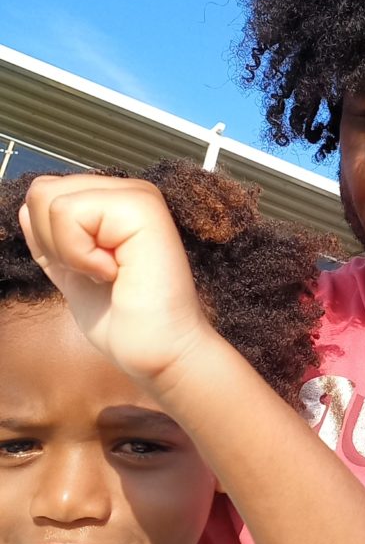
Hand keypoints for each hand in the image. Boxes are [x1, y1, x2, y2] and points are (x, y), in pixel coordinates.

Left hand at [19, 174, 208, 381]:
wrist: (159, 352)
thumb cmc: (126, 322)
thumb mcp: (71, 274)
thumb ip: (51, 242)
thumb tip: (27, 210)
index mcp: (115, 205)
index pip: (48, 194)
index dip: (49, 240)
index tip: (90, 272)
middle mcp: (129, 192)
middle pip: (44, 191)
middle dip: (54, 243)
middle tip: (97, 273)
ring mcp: (137, 197)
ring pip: (52, 200)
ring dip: (69, 250)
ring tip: (108, 272)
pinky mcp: (141, 207)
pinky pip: (69, 213)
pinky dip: (80, 254)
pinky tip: (113, 271)